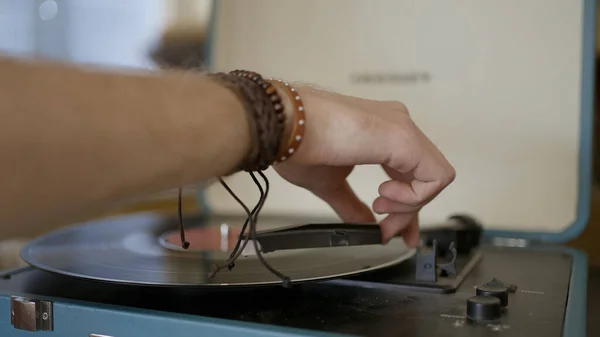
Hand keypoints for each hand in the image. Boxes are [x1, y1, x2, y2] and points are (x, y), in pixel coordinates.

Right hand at [273, 85, 454, 246]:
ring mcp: (402, 129)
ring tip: (380, 209)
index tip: (392, 232)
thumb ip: (352, 205)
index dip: (406, 209)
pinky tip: (385, 196)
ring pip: (434, 178)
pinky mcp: (404, 137)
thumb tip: (365, 223)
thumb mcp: (330, 184)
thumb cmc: (297, 143)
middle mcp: (396, 126)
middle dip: (407, 214)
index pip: (409, 175)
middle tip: (386, 232)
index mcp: (381, 134)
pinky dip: (415, 197)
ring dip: (410, 206)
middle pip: (423, 179)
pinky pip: (434, 176)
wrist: (284, 127)